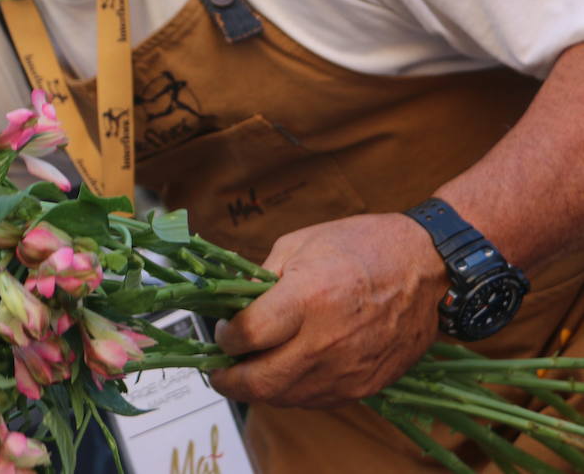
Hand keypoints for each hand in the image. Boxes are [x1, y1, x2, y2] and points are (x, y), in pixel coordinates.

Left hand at [208, 213, 446, 407]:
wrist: (427, 266)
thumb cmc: (363, 246)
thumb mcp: (299, 244)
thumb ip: (261, 279)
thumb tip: (234, 306)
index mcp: (307, 299)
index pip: (246, 336)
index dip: (224, 337)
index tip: (221, 330)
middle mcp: (326, 341)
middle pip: (259, 382)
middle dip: (229, 380)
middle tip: (218, 370)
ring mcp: (347, 369)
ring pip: (284, 398)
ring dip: (259, 389)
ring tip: (249, 370)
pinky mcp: (365, 386)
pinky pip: (314, 400)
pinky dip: (291, 391)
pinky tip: (285, 372)